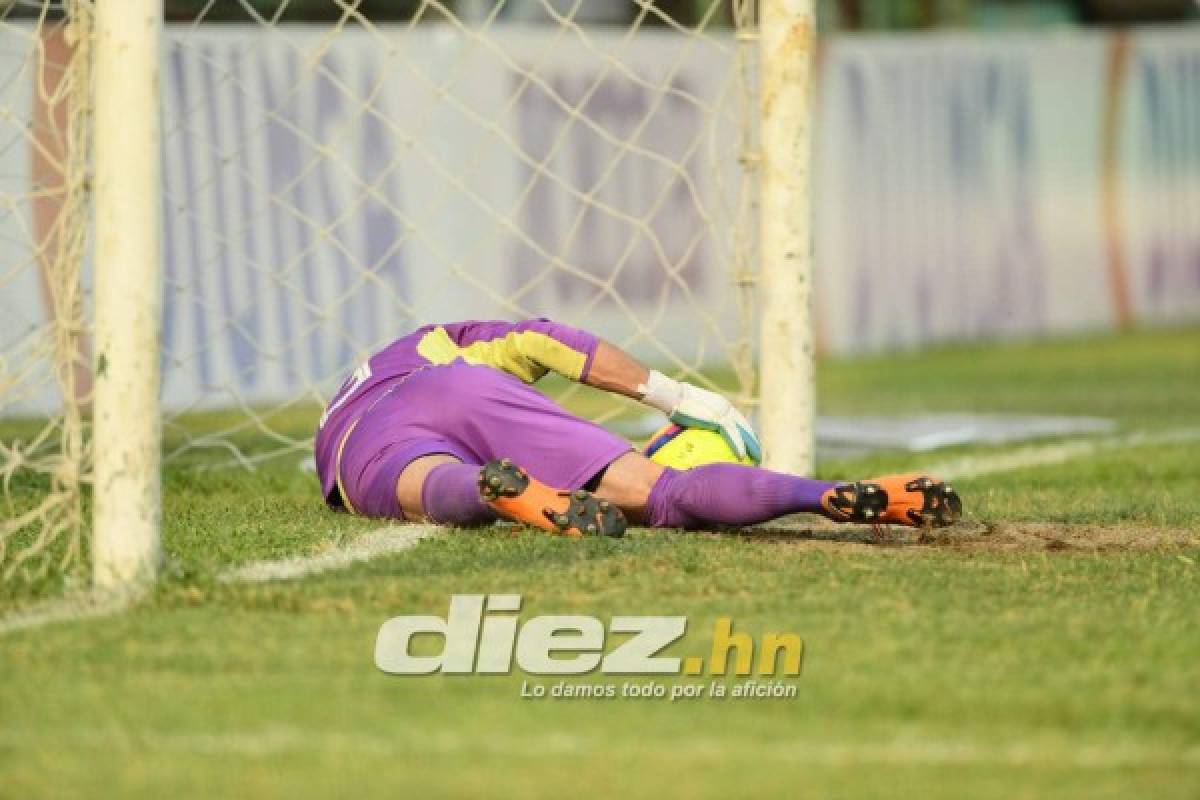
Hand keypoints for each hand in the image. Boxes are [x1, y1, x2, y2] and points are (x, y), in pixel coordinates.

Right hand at [638, 371, 761, 462]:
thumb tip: (691, 437)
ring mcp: (723, 412)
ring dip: (751, 445)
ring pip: (743, 431)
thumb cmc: (675, 405)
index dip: (745, 432)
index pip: (737, 420)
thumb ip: (696, 423)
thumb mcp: (689, 414)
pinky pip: (732, 435)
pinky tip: (742, 456)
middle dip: (752, 440)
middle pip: (744, 426)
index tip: (749, 443)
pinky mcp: (718, 418)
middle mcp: (726, 407)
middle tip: (757, 453)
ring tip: (757, 457)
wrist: (672, 396)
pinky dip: (739, 445)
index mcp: (721, 404)